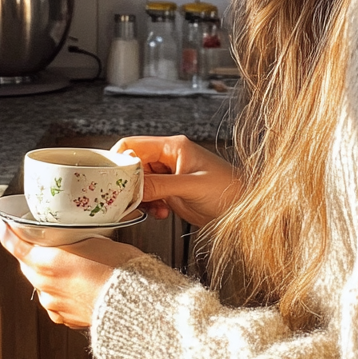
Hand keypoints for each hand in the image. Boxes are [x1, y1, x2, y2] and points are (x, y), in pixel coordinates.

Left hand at [0, 218, 143, 328]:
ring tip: (77, 263)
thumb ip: (71, 238)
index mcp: (46, 263)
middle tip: (50, 239)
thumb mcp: (94, 239)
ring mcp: (54, 304)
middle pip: (27, 263)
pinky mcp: (65, 318)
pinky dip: (63, 290)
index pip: (13, 243)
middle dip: (34, 251)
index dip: (6, 229)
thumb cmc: (119, 268)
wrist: (133, 302)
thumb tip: (68, 234)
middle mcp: (44, 285)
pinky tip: (82, 284)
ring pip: (43, 282)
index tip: (5, 220)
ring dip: (52, 272)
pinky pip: (56, 299)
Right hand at [121, 134, 241, 227]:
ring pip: (139, 182)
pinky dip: (149, 205)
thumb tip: (132, 186)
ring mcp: (170, 175)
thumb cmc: (228, 189)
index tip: (113, 181)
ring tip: (151, 208)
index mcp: (173, 147)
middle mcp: (169, 158)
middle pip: (133, 165)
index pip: (134, 146)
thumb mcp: (191, 187)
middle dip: (128, 184)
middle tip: (128, 200)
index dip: (119, 162)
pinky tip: (160, 212)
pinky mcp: (171, 191)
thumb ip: (161, 186)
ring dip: (140, 198)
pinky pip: (149, 195)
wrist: (244, 209)